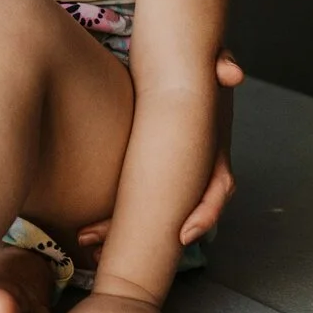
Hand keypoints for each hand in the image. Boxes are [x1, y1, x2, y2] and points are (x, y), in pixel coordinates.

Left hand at [77, 50, 240, 258]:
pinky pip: (130, 199)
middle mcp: (193, 170)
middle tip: (111, 247)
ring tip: (86, 240)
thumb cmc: (194, 69)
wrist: (172, 65)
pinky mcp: (142, 168)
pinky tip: (82, 227)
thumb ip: (221, 65)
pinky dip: (111, 215)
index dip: (204, 216)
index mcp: (215, 152)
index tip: (183, 235)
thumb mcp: (208, 67)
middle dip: (148, 237)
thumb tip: (230, 71)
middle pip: (178, 214)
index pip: (217, 191)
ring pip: (151, 213)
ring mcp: (168, 173)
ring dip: (120, 230)